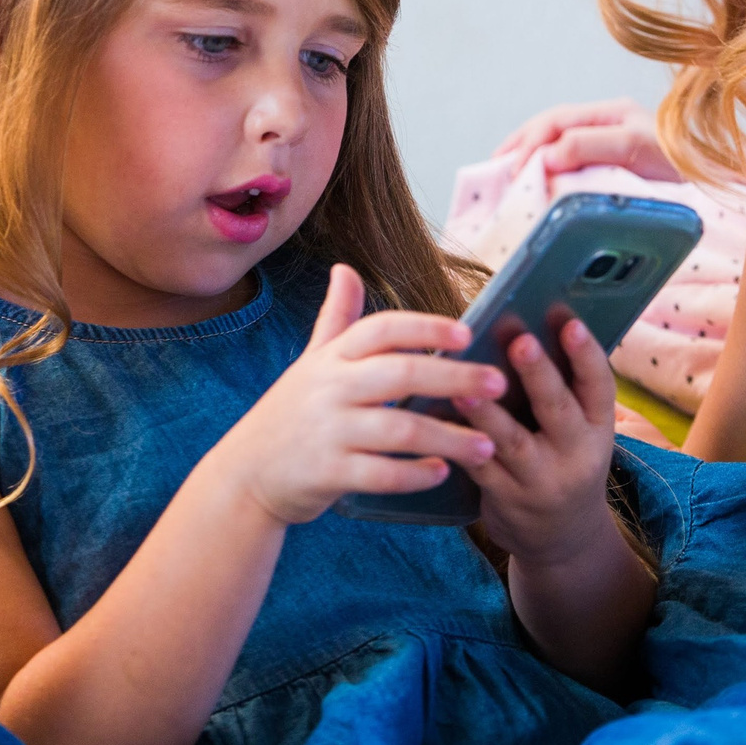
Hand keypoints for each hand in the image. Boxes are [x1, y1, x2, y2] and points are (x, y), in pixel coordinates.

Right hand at [211, 264, 506, 525]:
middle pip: (400, 375)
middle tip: (498, 383)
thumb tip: (346, 269)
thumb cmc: (290, 414)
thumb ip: (335, 319)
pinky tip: (442, 472)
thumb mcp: (309, 363)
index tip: (466, 334)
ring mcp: (327, 432)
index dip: (424, 328)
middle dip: (454, 378)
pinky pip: (380, 475)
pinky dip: (414, 475)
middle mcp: (329, 390)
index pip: (381, 330)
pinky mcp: (327, 474)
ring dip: (448, 438)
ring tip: (488, 445)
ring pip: (399, 431)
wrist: (246, 473)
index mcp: (331, 359)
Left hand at [454, 317, 624, 568]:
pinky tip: (437, 417)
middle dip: (539, 375)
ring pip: (513, 443)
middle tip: (521, 342)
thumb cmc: (563, 460)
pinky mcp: (508, 500)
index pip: (600, 387)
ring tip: (464, 387)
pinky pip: (479, 467)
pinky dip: (459, 441)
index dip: (586, 354)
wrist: (563, 538)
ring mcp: (542, 481)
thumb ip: (560, 388)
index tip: (571, 322)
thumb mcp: (580, 430)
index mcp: (597, 427)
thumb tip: (519, 325)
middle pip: (558, 410)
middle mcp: (577, 454)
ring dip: (488, 413)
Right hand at [493, 99, 679, 182]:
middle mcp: (606, 125)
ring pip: (556, 145)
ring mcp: (609, 147)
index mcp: (610, 114)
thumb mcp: (633, 148)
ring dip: (529, 160)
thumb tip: (543, 156)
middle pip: (549, 129)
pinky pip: (570, 165)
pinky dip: (547, 174)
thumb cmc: (680, 164)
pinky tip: (537, 189)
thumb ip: (590, 145)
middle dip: (519, 147)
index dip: (529, 142)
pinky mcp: (613, 170)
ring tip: (506, 179)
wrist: (720, 183)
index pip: (555, 121)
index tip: (512, 170)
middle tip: (496, 173)